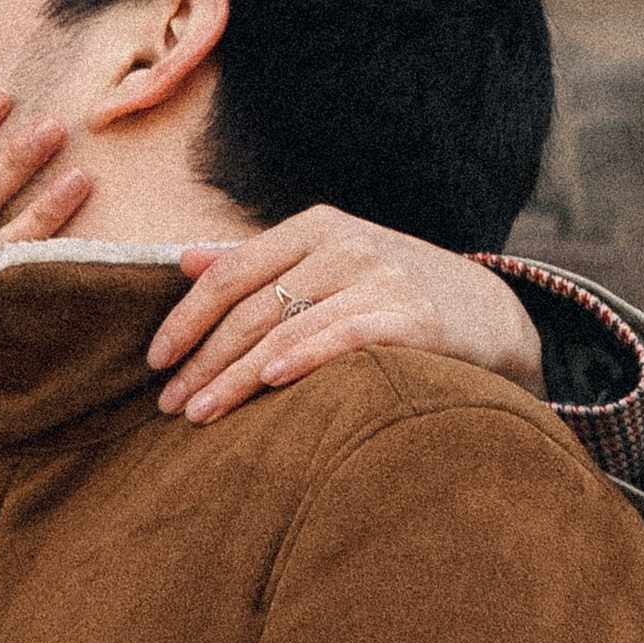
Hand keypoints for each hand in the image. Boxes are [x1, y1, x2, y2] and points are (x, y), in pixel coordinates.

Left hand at [147, 212, 543, 423]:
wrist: (489, 311)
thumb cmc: (392, 291)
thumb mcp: (328, 261)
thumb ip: (258, 260)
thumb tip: (184, 261)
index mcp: (315, 228)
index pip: (230, 272)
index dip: (186, 318)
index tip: (154, 360)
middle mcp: (344, 245)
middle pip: (252, 307)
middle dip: (203, 360)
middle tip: (168, 404)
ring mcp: (380, 278)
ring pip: (287, 328)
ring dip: (236, 376)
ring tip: (199, 415)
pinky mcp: (413, 316)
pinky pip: (345, 337)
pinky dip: (304, 357)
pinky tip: (270, 383)